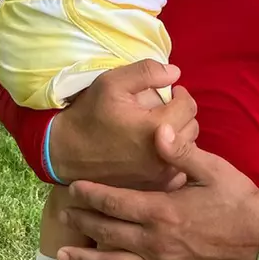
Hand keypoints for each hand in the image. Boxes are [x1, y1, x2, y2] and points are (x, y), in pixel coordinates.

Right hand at [49, 60, 198, 189]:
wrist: (66, 153)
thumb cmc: (89, 115)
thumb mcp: (111, 83)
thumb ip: (147, 72)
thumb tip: (175, 72)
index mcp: (157, 127)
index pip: (188, 107)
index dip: (181, 94)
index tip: (171, 92)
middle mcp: (164, 155)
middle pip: (192, 128)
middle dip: (182, 114)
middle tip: (165, 108)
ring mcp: (159, 175)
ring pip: (187, 150)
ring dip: (179, 135)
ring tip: (161, 127)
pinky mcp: (153, 187)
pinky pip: (178, 169)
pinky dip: (173, 157)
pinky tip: (157, 149)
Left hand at [56, 127, 258, 259]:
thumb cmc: (238, 202)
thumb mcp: (214, 169)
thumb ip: (182, 152)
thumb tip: (157, 132)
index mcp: (162, 211)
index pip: (115, 202)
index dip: (90, 195)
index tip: (72, 187)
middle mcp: (155, 242)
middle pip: (107, 232)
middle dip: (82, 221)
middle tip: (62, 212)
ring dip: (85, 258)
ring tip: (64, 253)